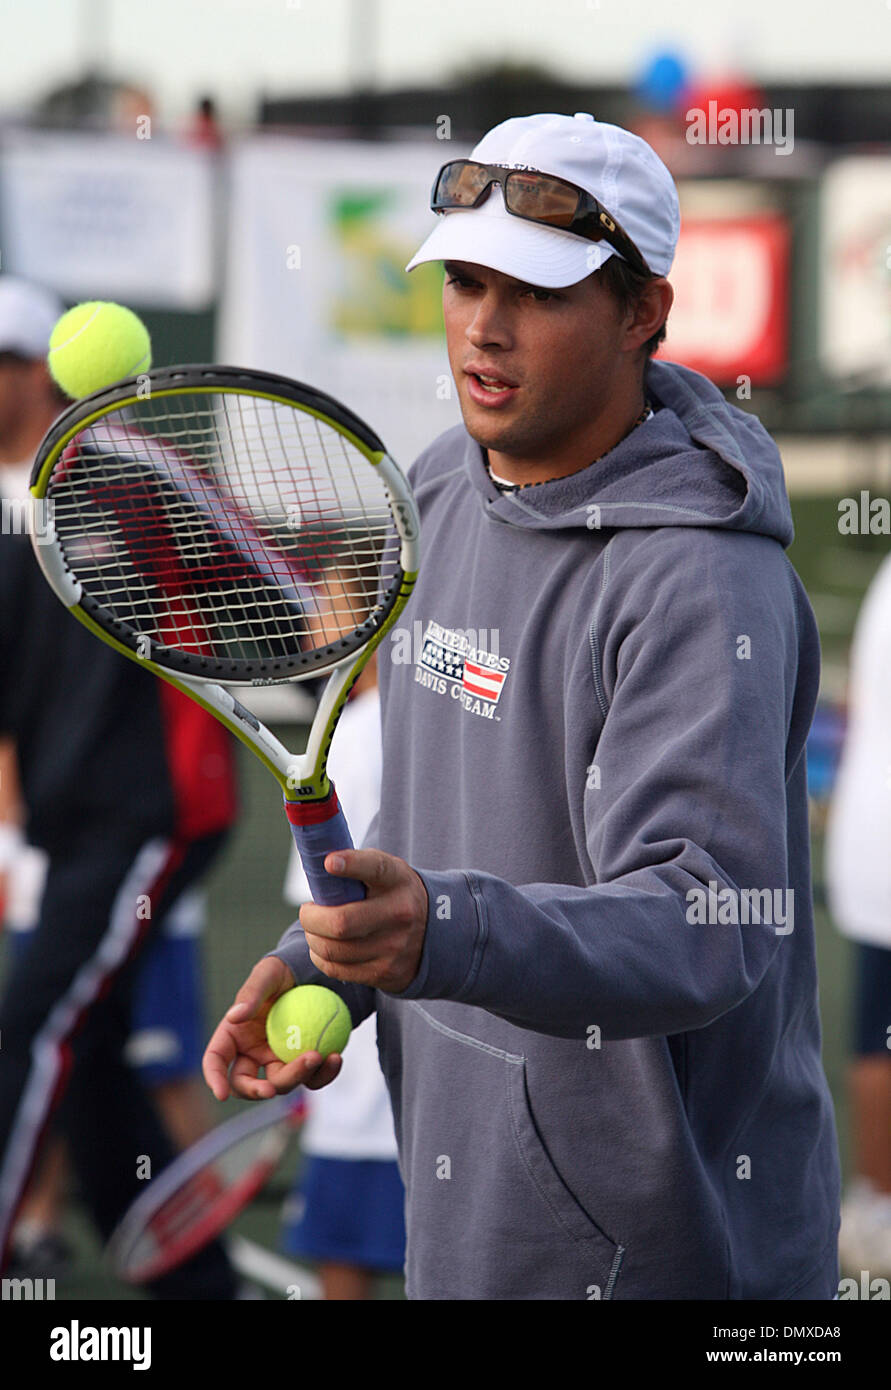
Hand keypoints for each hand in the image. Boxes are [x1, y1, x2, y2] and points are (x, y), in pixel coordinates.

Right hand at [202, 954, 343, 1100]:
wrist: (314, 974)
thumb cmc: (285, 970)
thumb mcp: (269, 973)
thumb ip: (251, 994)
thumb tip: (234, 1017)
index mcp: (234, 1035)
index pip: (216, 1059)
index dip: (214, 1079)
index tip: (221, 1094)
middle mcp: (253, 1053)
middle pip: (247, 1083)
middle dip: (257, 1090)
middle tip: (272, 1089)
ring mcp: (279, 1060)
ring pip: (283, 1083)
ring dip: (299, 1076)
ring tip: (319, 1056)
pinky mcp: (304, 1062)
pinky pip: (312, 1077)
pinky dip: (324, 1073)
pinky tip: (336, 1058)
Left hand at [299, 849, 427, 992]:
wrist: (433, 930)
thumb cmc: (392, 893)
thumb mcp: (386, 871)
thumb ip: (356, 865)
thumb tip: (316, 865)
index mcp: (397, 879)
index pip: (374, 868)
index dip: (351, 864)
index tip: (329, 863)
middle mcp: (400, 913)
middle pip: (341, 922)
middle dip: (311, 918)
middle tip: (307, 911)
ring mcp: (394, 947)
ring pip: (333, 949)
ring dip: (313, 938)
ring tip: (314, 930)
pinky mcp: (385, 972)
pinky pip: (336, 969)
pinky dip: (320, 957)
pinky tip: (324, 947)